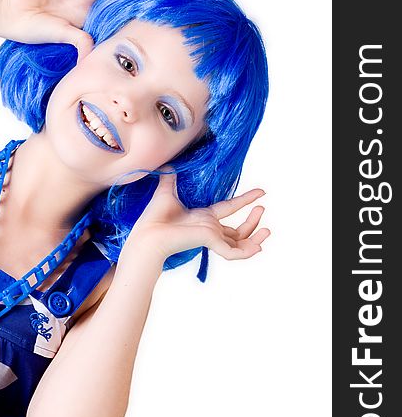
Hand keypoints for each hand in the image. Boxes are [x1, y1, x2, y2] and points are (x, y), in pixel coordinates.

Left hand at [125, 168, 269, 261]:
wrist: (148, 233)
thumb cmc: (154, 217)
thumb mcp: (167, 191)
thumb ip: (171, 178)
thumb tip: (170, 163)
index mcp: (203, 218)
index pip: (229, 209)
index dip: (245, 200)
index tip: (260, 192)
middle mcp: (209, 228)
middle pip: (238, 230)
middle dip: (253, 221)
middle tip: (262, 208)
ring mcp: (211, 237)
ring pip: (239, 243)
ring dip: (255, 237)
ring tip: (268, 230)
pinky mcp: (210, 243)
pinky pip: (233, 253)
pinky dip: (247, 252)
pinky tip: (259, 247)